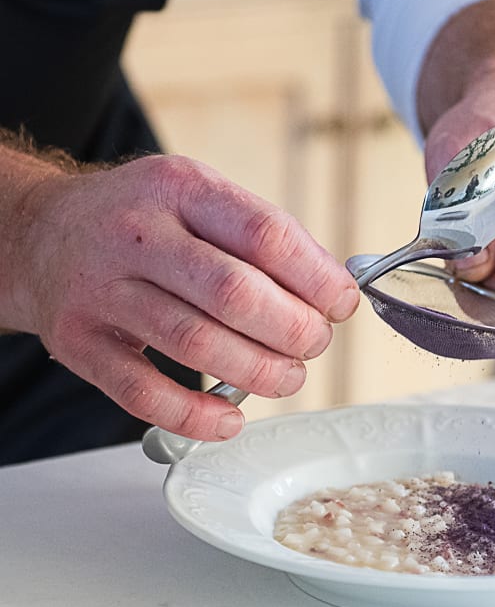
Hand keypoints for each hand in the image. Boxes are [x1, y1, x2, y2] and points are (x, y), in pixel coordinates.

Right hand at [6, 154, 358, 439]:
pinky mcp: (81, 343)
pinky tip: (230, 418)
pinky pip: (143, 393)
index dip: (316, 279)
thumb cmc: (139, 222)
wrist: (40, 236)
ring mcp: (103, 291)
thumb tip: (332, 289)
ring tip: (286, 377)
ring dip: (258, 372)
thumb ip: (260, 237)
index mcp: (179, 188)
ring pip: (195, 344)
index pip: (264, 234)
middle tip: (312, 344)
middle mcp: (136, 235)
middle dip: (293, 330)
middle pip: (233, 294)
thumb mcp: (196, 198)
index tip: (341, 303)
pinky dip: (196, 415)